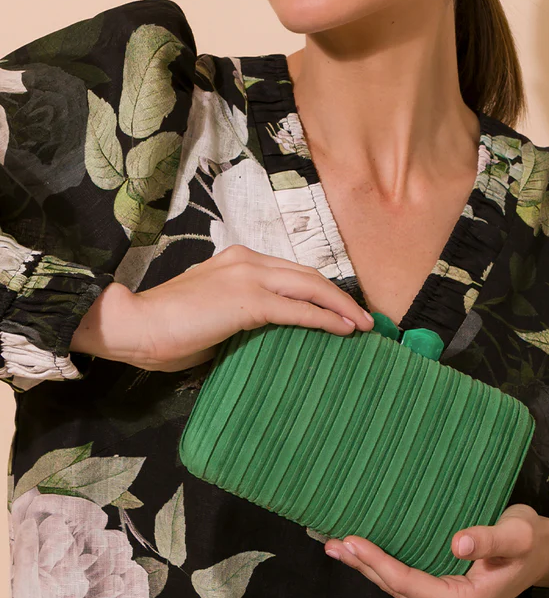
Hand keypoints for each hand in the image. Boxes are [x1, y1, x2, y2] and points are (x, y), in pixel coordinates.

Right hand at [70, 244, 374, 371]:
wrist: (134, 325)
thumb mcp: (212, 316)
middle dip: (340, 296)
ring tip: (364, 325)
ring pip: (310, 287)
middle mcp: (247, 260)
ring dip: (341, 306)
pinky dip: (325, 318)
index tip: (343, 308)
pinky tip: (344, 330)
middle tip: (365, 317)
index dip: (322, 289)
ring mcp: (248, 277)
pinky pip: (297, 308)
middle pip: (308, 275)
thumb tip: (268, 337)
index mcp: (238, 260)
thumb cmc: (165, 329)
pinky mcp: (248, 300)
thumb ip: (241, 316)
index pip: (292, 271)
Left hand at [323, 504, 548, 597]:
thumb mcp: (516, 536)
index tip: (352, 541)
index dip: (378, 562)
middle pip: (396, 589)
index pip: (409, 582)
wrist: (545, 552)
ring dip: (368, 568)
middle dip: (364, 566)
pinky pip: (407, 584)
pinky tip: (364, 554)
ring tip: (337, 547)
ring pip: (397, 589)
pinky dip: (384, 568)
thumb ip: (490, 540)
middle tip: (331, 543)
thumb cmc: (531, 540)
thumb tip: (459, 543)